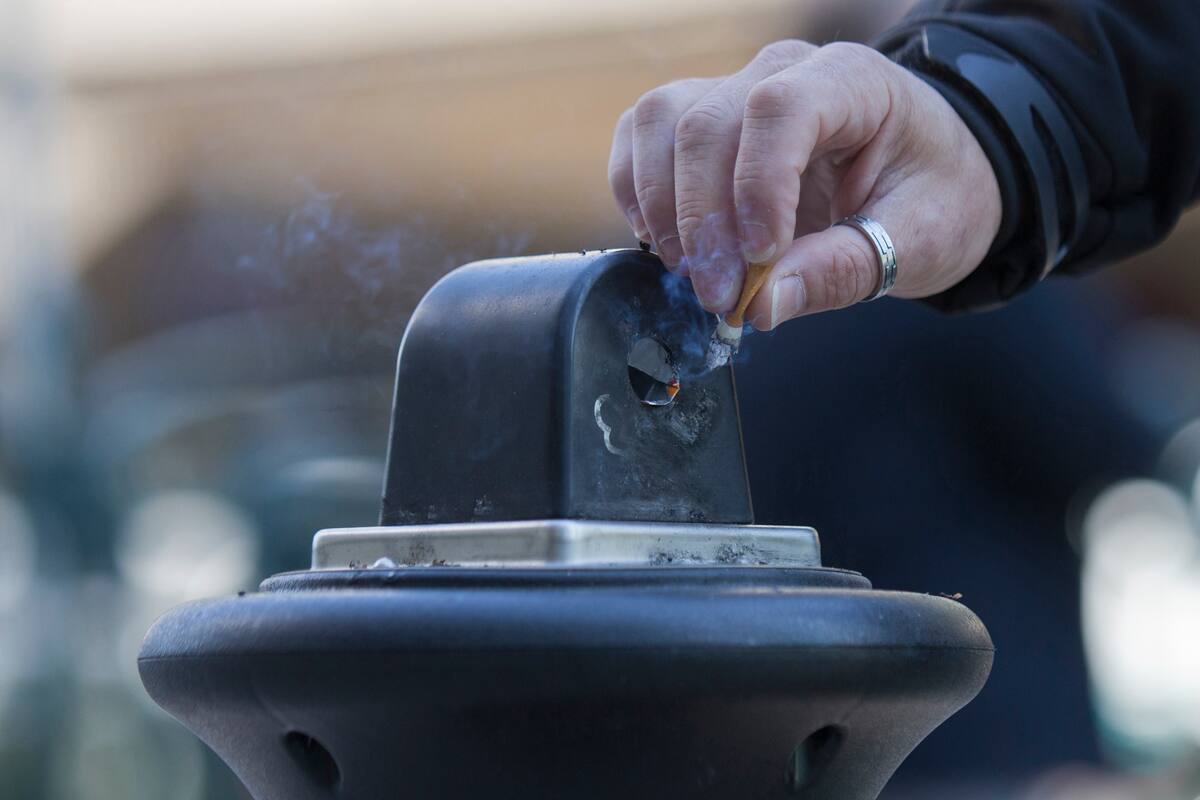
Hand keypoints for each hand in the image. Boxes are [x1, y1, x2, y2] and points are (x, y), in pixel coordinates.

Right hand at [607, 40, 1002, 327]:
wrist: (927, 176)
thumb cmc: (933, 198)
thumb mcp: (917, 241)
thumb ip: (842, 270)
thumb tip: (761, 307)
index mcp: (853, 82)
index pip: (781, 109)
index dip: (756, 186)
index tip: (760, 260)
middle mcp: (783, 72)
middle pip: (707, 122)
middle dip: (703, 220)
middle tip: (719, 297)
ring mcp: (733, 90)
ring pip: (661, 122)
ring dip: (663, 207)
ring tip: (691, 273)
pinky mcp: (699, 120)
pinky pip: (642, 136)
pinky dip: (637, 191)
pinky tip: (661, 242)